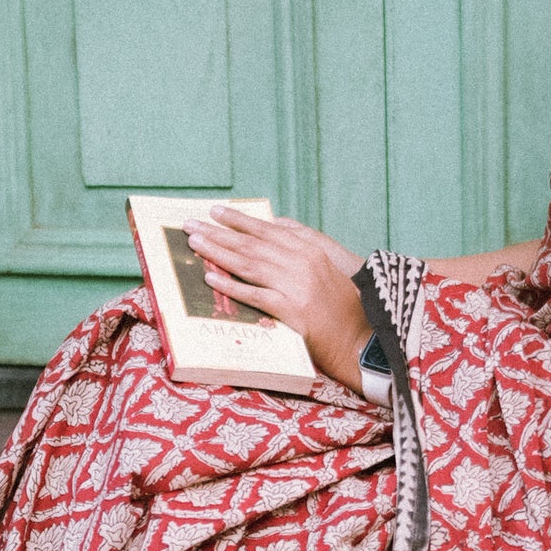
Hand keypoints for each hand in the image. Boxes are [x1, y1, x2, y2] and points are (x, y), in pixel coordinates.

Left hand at [185, 208, 369, 393]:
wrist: (359, 339)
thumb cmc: (342, 306)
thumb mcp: (327, 266)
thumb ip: (302, 244)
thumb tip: (274, 224)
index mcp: (310, 250)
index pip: (267, 230)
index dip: (239, 220)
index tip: (215, 211)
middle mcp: (303, 263)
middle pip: (252, 244)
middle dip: (218, 232)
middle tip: (191, 224)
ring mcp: (297, 286)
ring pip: (249, 264)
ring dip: (218, 252)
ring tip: (195, 244)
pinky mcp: (292, 310)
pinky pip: (254, 295)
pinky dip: (231, 286)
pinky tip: (210, 279)